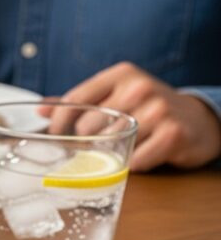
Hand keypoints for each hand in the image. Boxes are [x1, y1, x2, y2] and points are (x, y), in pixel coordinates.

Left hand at [42, 62, 220, 171]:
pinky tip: (140, 156)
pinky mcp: (172, 134)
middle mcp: (139, 88)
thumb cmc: (148, 108)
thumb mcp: (116, 95)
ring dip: (108, 154)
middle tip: (94, 147)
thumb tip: (41, 110)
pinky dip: (132, 164)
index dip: (58, 121)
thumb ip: (80, 102)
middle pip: (87, 126)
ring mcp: (158, 110)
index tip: (54, 135)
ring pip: (109, 143)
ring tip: (119, 149)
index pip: (76, 99)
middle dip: (85, 142)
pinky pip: (134, 160)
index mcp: (121, 75)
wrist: (198, 120)